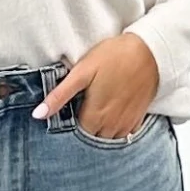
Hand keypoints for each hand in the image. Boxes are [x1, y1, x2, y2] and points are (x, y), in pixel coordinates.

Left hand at [33, 34, 158, 135]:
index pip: (76, 135)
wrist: (151, 51)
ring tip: (98, 112)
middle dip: (85, 129)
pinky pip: (125, 135)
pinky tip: (114, 114)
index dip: (69, 125)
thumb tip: (38, 115)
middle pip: (92, 139)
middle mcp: (111, 126)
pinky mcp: (139, 119)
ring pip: (108, 139)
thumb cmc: (114, 57)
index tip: (69, 112)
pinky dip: (117, 129)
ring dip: (101, 131)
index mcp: (94, 116)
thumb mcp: (81, 72)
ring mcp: (126, 124)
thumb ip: (60, 96)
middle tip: (83, 109)